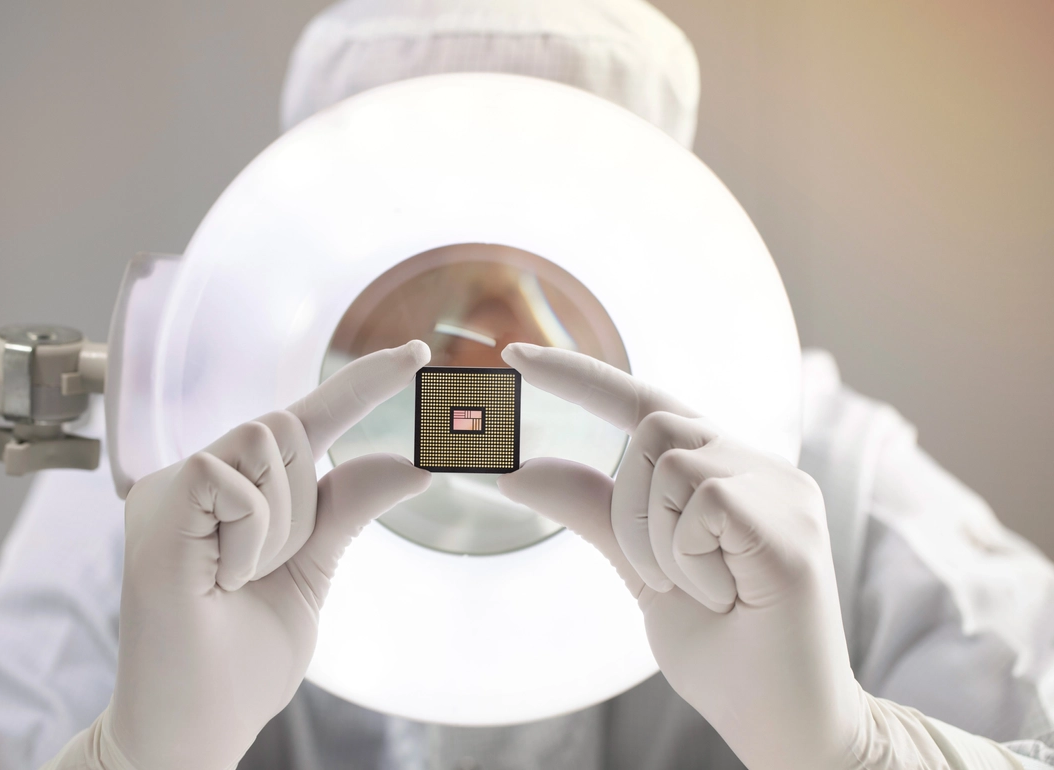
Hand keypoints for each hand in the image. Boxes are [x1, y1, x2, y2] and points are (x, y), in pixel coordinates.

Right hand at [46, 341, 431, 769]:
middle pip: (291, 425)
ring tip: (235, 579)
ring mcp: (170, 488)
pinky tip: (220, 579)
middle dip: (303, 504)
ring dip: (278, 523)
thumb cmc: (241, 655)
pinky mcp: (157, 505)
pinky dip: (250, 535)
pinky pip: (235, 477)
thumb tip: (413, 459)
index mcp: (238, 489)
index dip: (363, 381)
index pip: (309, 417)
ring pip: (268, 439)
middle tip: (263, 572)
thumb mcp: (313, 570)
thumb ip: (348, 508)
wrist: (195, 723)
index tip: (416, 352)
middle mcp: (199, 476)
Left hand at [496, 343, 868, 769]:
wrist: (782, 723)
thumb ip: (594, 511)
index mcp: (726, 473)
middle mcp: (762, 468)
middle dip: (627, 504)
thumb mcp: (641, 570)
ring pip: (671, 461)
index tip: (515, 355)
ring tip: (703, 591)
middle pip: (652, 425)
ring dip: (655, 537)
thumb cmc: (722, 648)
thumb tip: (519, 467)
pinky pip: (701, 501)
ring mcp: (785, 493)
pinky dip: (688, 558)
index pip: (646, 403)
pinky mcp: (793, 527)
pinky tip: (726, 597)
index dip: (580, 377)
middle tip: (660, 577)